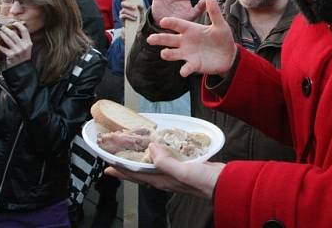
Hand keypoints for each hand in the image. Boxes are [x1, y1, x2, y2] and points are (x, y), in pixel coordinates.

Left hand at [0, 22, 32, 67]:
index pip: (24, 31)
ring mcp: (17, 51)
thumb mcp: (25, 48)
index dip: (18, 25)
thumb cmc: (22, 57)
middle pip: (13, 34)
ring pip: (7, 39)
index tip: (13, 22)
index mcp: (28, 43)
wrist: (22, 69)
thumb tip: (14, 30)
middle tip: (0, 25)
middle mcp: (23, 46)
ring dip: (1, 34)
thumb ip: (21, 40)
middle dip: (6, 29)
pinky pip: (3, 48)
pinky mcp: (11, 55)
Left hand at [105, 143, 223, 199]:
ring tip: (134, 154)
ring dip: (141, 161)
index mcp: (163, 180)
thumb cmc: (204, 181)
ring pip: (152, 167)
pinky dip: (159, 155)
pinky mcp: (184, 168)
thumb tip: (151, 148)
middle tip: (116, 161)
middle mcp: (166, 178)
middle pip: (141, 172)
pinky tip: (161, 150)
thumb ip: (166, 161)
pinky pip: (165, 162)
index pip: (136, 175)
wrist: (224, 184)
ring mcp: (175, 174)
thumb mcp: (183, 171)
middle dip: (127, 167)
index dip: (121, 170)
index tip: (108, 166)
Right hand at [119, 0, 144, 24]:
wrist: (138, 26)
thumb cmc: (140, 17)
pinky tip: (134, 19)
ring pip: (123, 10)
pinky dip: (129, 17)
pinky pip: (123, 15)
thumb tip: (137, 5)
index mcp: (128, 4)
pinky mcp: (121, 18)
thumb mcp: (142, 11)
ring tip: (136, 16)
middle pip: (122, 3)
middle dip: (128, 5)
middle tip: (134, 7)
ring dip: (130, 13)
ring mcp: (121, 12)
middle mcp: (124, 7)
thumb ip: (141, 7)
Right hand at [147, 0, 235, 76]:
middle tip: (150, 39)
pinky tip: (184, 71)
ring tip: (164, 53)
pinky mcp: (193, 65)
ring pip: (172, 53)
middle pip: (169, 39)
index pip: (178, 24)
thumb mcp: (220, 24)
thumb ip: (214, 12)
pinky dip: (184, 69)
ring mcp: (188, 53)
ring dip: (167, 54)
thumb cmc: (222, 37)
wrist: (229, 55)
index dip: (170, 22)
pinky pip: (186, 67)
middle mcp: (185, 41)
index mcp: (191, 29)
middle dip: (159, 39)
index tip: (163, 21)